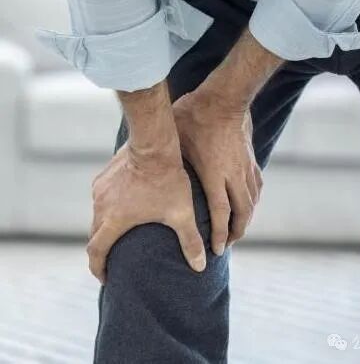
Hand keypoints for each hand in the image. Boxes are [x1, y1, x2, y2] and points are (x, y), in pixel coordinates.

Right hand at [88, 138, 205, 283]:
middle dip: (100, 251)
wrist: (155, 146)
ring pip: (96, 216)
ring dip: (103, 228)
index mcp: (115, 221)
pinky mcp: (103, 177)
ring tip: (117, 235)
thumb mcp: (181, 214)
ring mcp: (100, 190)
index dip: (98, 268)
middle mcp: (101, 207)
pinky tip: (121, 208)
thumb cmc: (168, 181)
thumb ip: (190, 242)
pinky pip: (101, 199)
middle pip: (93, 236)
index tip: (105, 278)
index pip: (96, 251)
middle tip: (111, 261)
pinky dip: (107, 210)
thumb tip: (201, 267)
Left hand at [173, 89, 262, 254]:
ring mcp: (244, 167)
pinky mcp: (250, 159)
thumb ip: (167, 163)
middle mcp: (233, 174)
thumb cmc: (193, 118)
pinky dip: (253, 201)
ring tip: (238, 230)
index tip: (217, 251)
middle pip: (242, 212)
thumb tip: (145, 175)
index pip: (221, 213)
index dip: (221, 235)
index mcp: (213, 174)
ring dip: (246, 219)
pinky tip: (249, 205)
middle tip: (229, 245)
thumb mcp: (175, 141)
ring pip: (252, 201)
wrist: (223, 99)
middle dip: (237, 233)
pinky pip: (257, 187)